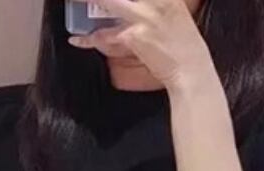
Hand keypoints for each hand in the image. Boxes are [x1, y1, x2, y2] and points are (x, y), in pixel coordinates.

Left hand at [68, 0, 213, 93]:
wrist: (190, 70)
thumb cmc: (183, 45)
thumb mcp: (175, 13)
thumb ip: (156, 3)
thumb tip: (135, 4)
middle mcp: (156, 0)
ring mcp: (144, 15)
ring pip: (108, 2)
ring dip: (88, 2)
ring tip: (73, 3)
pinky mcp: (135, 35)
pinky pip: (106, 35)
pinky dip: (90, 39)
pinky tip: (77, 39)